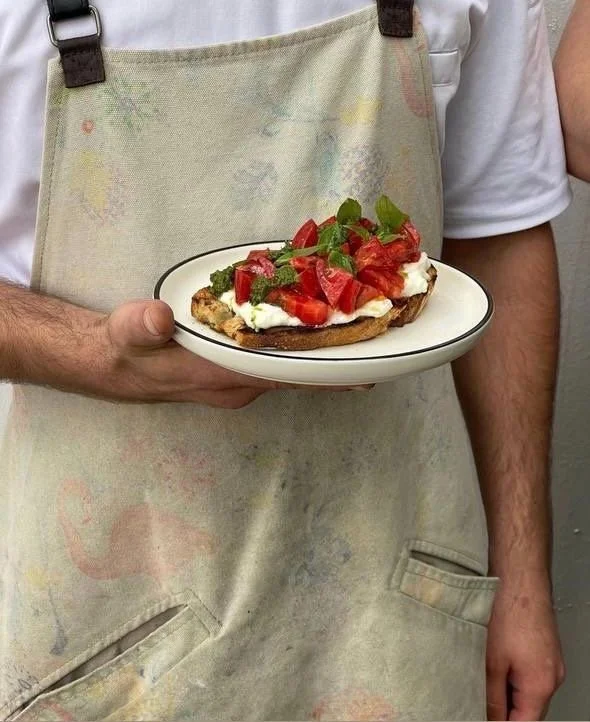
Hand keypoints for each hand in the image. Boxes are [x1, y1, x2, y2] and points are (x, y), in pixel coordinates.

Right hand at [98, 299, 355, 406]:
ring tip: (358, 342)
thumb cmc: (125, 350)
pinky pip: (276, 364)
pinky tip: (315, 336)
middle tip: (377, 348)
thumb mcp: (127, 334)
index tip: (362, 370)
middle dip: (333, 365)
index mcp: (219, 375)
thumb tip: (158, 318)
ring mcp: (238, 381)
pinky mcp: (235, 371)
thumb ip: (141, 326)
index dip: (321, 373)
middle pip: (296, 376)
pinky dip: (299, 352)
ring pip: (289, 371)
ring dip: (320, 359)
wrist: (116, 366)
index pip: (281, 375)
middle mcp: (237, 384)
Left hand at [486, 574, 564, 720]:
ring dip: (503, 689)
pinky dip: (508, 672)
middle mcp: (551, 676)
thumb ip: (490, 699)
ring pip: (525, 690)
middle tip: (475, 698)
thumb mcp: (489, 662)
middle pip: (526, 710)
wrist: (519, 574)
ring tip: (481, 674)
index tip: (478, 716)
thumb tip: (487, 718)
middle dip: (502, 710)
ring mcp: (549, 661)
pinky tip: (490, 658)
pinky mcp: (541, 647)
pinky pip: (526, 671)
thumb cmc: (508, 610)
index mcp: (541, 685)